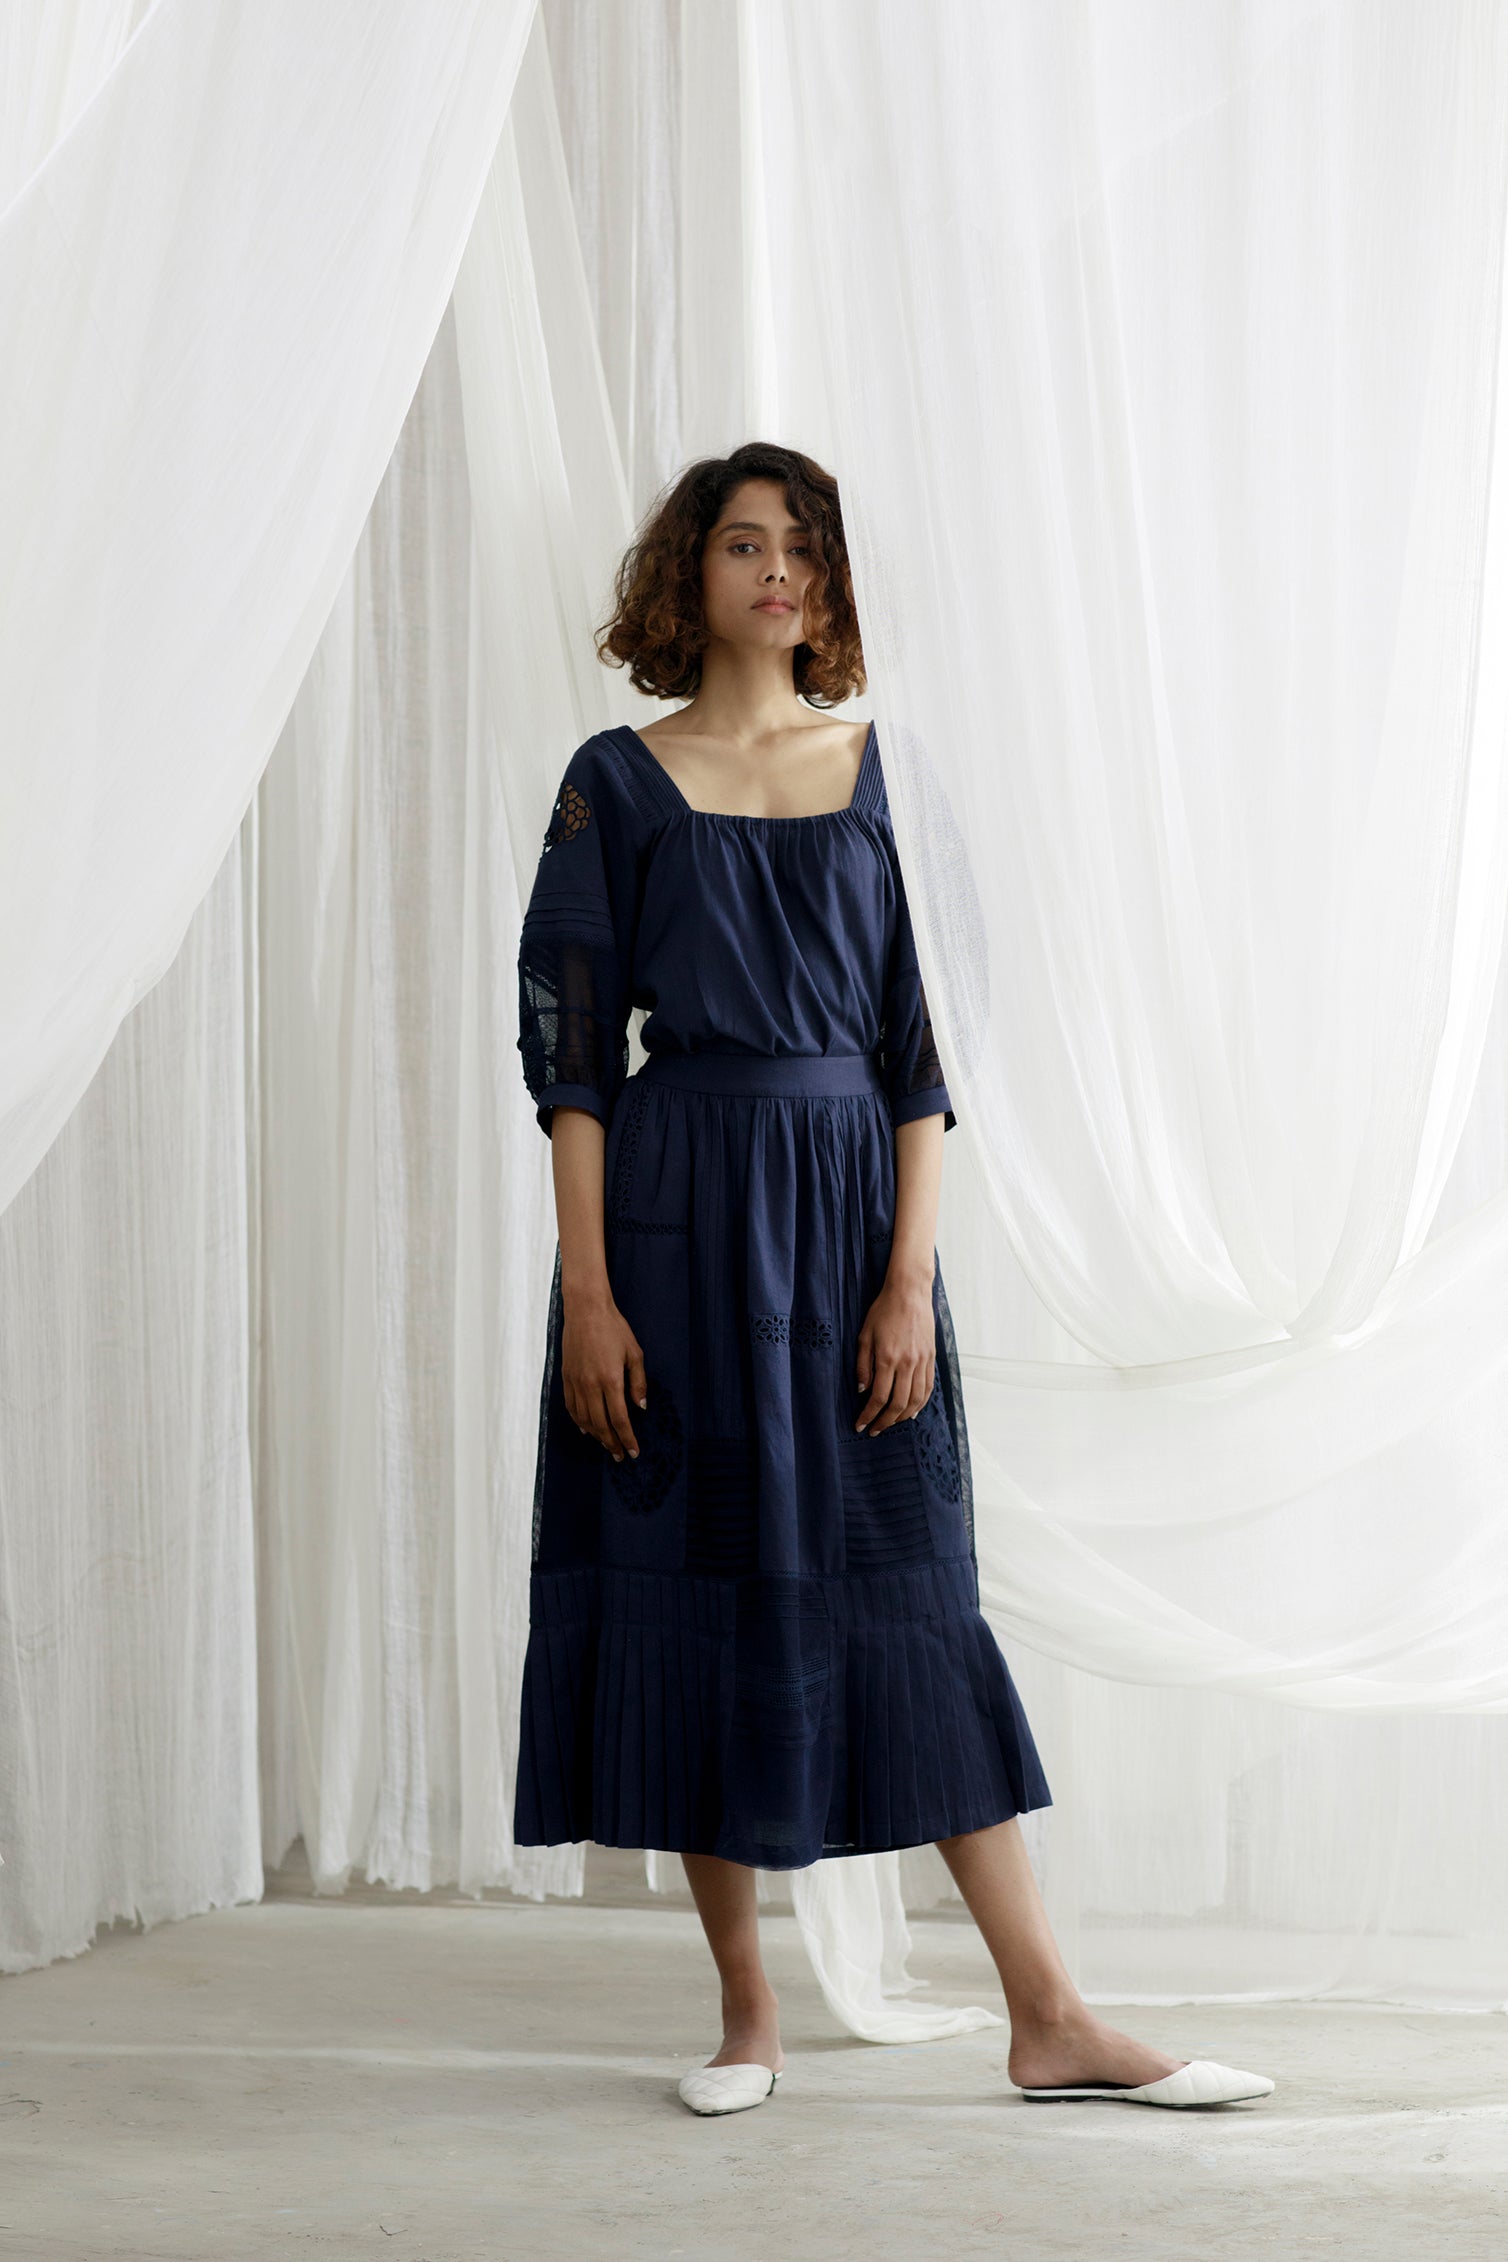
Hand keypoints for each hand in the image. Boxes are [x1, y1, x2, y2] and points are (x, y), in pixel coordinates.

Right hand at [561, 1290, 646, 1462]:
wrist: (585, 1310)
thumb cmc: (614, 1328)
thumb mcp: (635, 1353)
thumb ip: (638, 1383)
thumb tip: (641, 1407)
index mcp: (611, 1380)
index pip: (620, 1419)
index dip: (627, 1438)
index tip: (633, 1452)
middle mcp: (591, 1385)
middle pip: (601, 1424)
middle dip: (612, 1443)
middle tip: (620, 1456)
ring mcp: (576, 1382)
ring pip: (584, 1419)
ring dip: (596, 1436)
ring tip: (606, 1445)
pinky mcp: (566, 1377)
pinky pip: (571, 1406)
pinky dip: (579, 1421)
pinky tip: (586, 1429)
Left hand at [853, 1267, 935, 1434]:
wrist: (910, 1292)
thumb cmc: (883, 1310)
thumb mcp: (864, 1335)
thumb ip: (863, 1364)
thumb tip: (863, 1390)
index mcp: (887, 1358)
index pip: (878, 1397)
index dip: (868, 1415)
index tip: (861, 1425)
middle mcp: (907, 1363)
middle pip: (898, 1404)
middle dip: (885, 1421)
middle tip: (875, 1429)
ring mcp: (922, 1361)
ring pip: (915, 1400)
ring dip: (903, 1416)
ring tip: (891, 1423)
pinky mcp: (931, 1358)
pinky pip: (928, 1387)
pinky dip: (920, 1404)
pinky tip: (912, 1411)